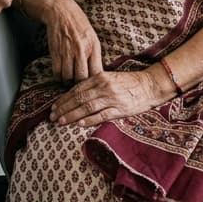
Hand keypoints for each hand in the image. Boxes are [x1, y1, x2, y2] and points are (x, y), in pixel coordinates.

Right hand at [25, 0, 102, 83]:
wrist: (61, 11)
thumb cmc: (79, 25)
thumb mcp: (92, 37)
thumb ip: (95, 54)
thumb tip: (97, 74)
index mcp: (93, 46)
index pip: (96, 72)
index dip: (94, 82)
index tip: (91, 85)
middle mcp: (81, 50)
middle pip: (82, 78)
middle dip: (80, 85)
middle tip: (78, 85)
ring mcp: (68, 51)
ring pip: (68, 77)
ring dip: (68, 82)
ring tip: (69, 81)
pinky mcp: (55, 51)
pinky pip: (57, 72)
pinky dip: (58, 77)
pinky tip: (61, 75)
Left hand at [50, 69, 165, 127]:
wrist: (149, 85)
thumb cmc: (128, 82)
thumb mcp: (109, 78)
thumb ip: (94, 84)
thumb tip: (76, 93)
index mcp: (99, 77)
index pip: (76, 89)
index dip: (64, 99)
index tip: (54, 106)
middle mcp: (103, 87)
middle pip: (78, 98)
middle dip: (64, 108)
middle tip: (52, 116)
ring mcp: (112, 98)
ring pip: (86, 107)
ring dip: (72, 115)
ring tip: (61, 121)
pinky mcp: (120, 109)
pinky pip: (101, 115)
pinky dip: (88, 120)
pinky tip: (78, 124)